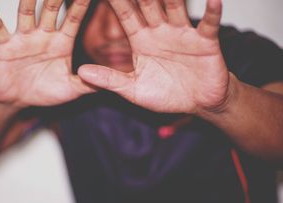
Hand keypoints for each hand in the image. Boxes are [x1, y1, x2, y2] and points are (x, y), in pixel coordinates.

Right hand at [0, 0, 95, 108]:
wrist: (17, 100)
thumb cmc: (44, 92)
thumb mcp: (71, 90)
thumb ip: (88, 84)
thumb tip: (111, 83)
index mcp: (61, 43)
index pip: (73, 19)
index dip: (81, 3)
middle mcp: (43, 35)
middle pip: (51, 9)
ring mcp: (24, 39)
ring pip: (26, 14)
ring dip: (28, 0)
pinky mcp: (5, 47)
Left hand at [78, 0, 229, 113]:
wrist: (196, 103)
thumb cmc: (164, 95)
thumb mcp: (133, 89)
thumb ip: (109, 80)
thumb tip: (81, 73)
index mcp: (141, 40)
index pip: (125, 13)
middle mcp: (160, 31)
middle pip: (148, 3)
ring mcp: (183, 34)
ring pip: (175, 7)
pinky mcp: (205, 42)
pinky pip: (209, 24)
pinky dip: (212, 12)